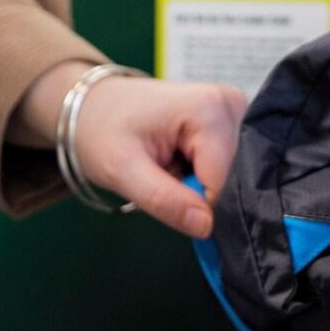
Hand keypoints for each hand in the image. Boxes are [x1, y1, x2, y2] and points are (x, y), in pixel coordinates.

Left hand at [15, 64, 245, 237]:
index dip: (195, 202)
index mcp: (210, 109)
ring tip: (169, 164)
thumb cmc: (103, 131)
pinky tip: (180, 160)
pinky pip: (229, 165)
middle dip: (197, 190)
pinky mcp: (232, 119)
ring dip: (199, 182)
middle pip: (231, 177)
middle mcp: (231, 104)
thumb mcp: (122, 170)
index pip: (222, 183)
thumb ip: (163, 200)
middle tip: (161, 174)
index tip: (163, 190)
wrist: (94, 106)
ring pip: (232, 175)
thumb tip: (206, 226)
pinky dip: (204, 172)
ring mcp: (235, 110)